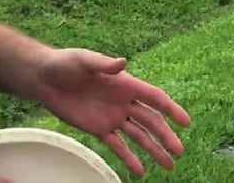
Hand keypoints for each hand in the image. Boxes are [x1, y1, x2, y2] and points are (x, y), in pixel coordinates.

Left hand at [35, 48, 189, 176]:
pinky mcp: (99, 129)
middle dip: (166, 136)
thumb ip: (105, 64)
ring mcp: (113, 117)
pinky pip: (117, 146)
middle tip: (179, 152)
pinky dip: (128, 158)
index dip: (172, 110)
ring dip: (153, 150)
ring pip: (139, 136)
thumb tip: (123, 63)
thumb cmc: (68, 64)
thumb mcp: (85, 61)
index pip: (155, 99)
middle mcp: (125, 102)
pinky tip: (139, 171)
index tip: (185, 122)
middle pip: (151, 121)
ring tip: (168, 165)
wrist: (47, 79)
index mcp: (127, 84)